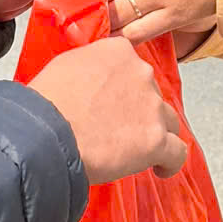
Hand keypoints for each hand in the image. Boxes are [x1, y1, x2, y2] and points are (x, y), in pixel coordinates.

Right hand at [31, 39, 187, 182]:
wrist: (45, 134)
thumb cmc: (46, 104)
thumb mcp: (66, 66)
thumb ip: (91, 69)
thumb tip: (92, 83)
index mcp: (119, 52)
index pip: (133, 68)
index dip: (125, 89)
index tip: (114, 104)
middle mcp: (141, 73)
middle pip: (152, 95)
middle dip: (140, 112)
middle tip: (118, 131)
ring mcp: (151, 106)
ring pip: (167, 122)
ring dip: (154, 134)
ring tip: (137, 153)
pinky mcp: (156, 140)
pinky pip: (177, 152)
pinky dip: (170, 162)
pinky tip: (160, 169)